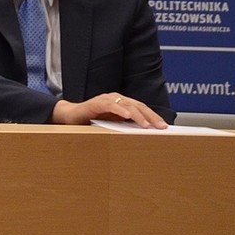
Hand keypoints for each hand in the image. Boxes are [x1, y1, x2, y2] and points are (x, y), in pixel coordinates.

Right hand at [50, 92, 166, 128]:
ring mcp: (107, 99)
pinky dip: (120, 110)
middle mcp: (116, 99)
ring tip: (147, 125)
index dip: (153, 117)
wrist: (70, 116)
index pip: (142, 109)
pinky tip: (127, 116)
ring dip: (138, 115)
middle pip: (138, 106)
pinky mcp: (96, 103)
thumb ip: (125, 126)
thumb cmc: (91, 121)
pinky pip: (111, 105)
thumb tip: (144, 136)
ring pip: (127, 105)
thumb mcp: (112, 125)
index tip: (164, 127)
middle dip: (151, 117)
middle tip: (161, 127)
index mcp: (122, 104)